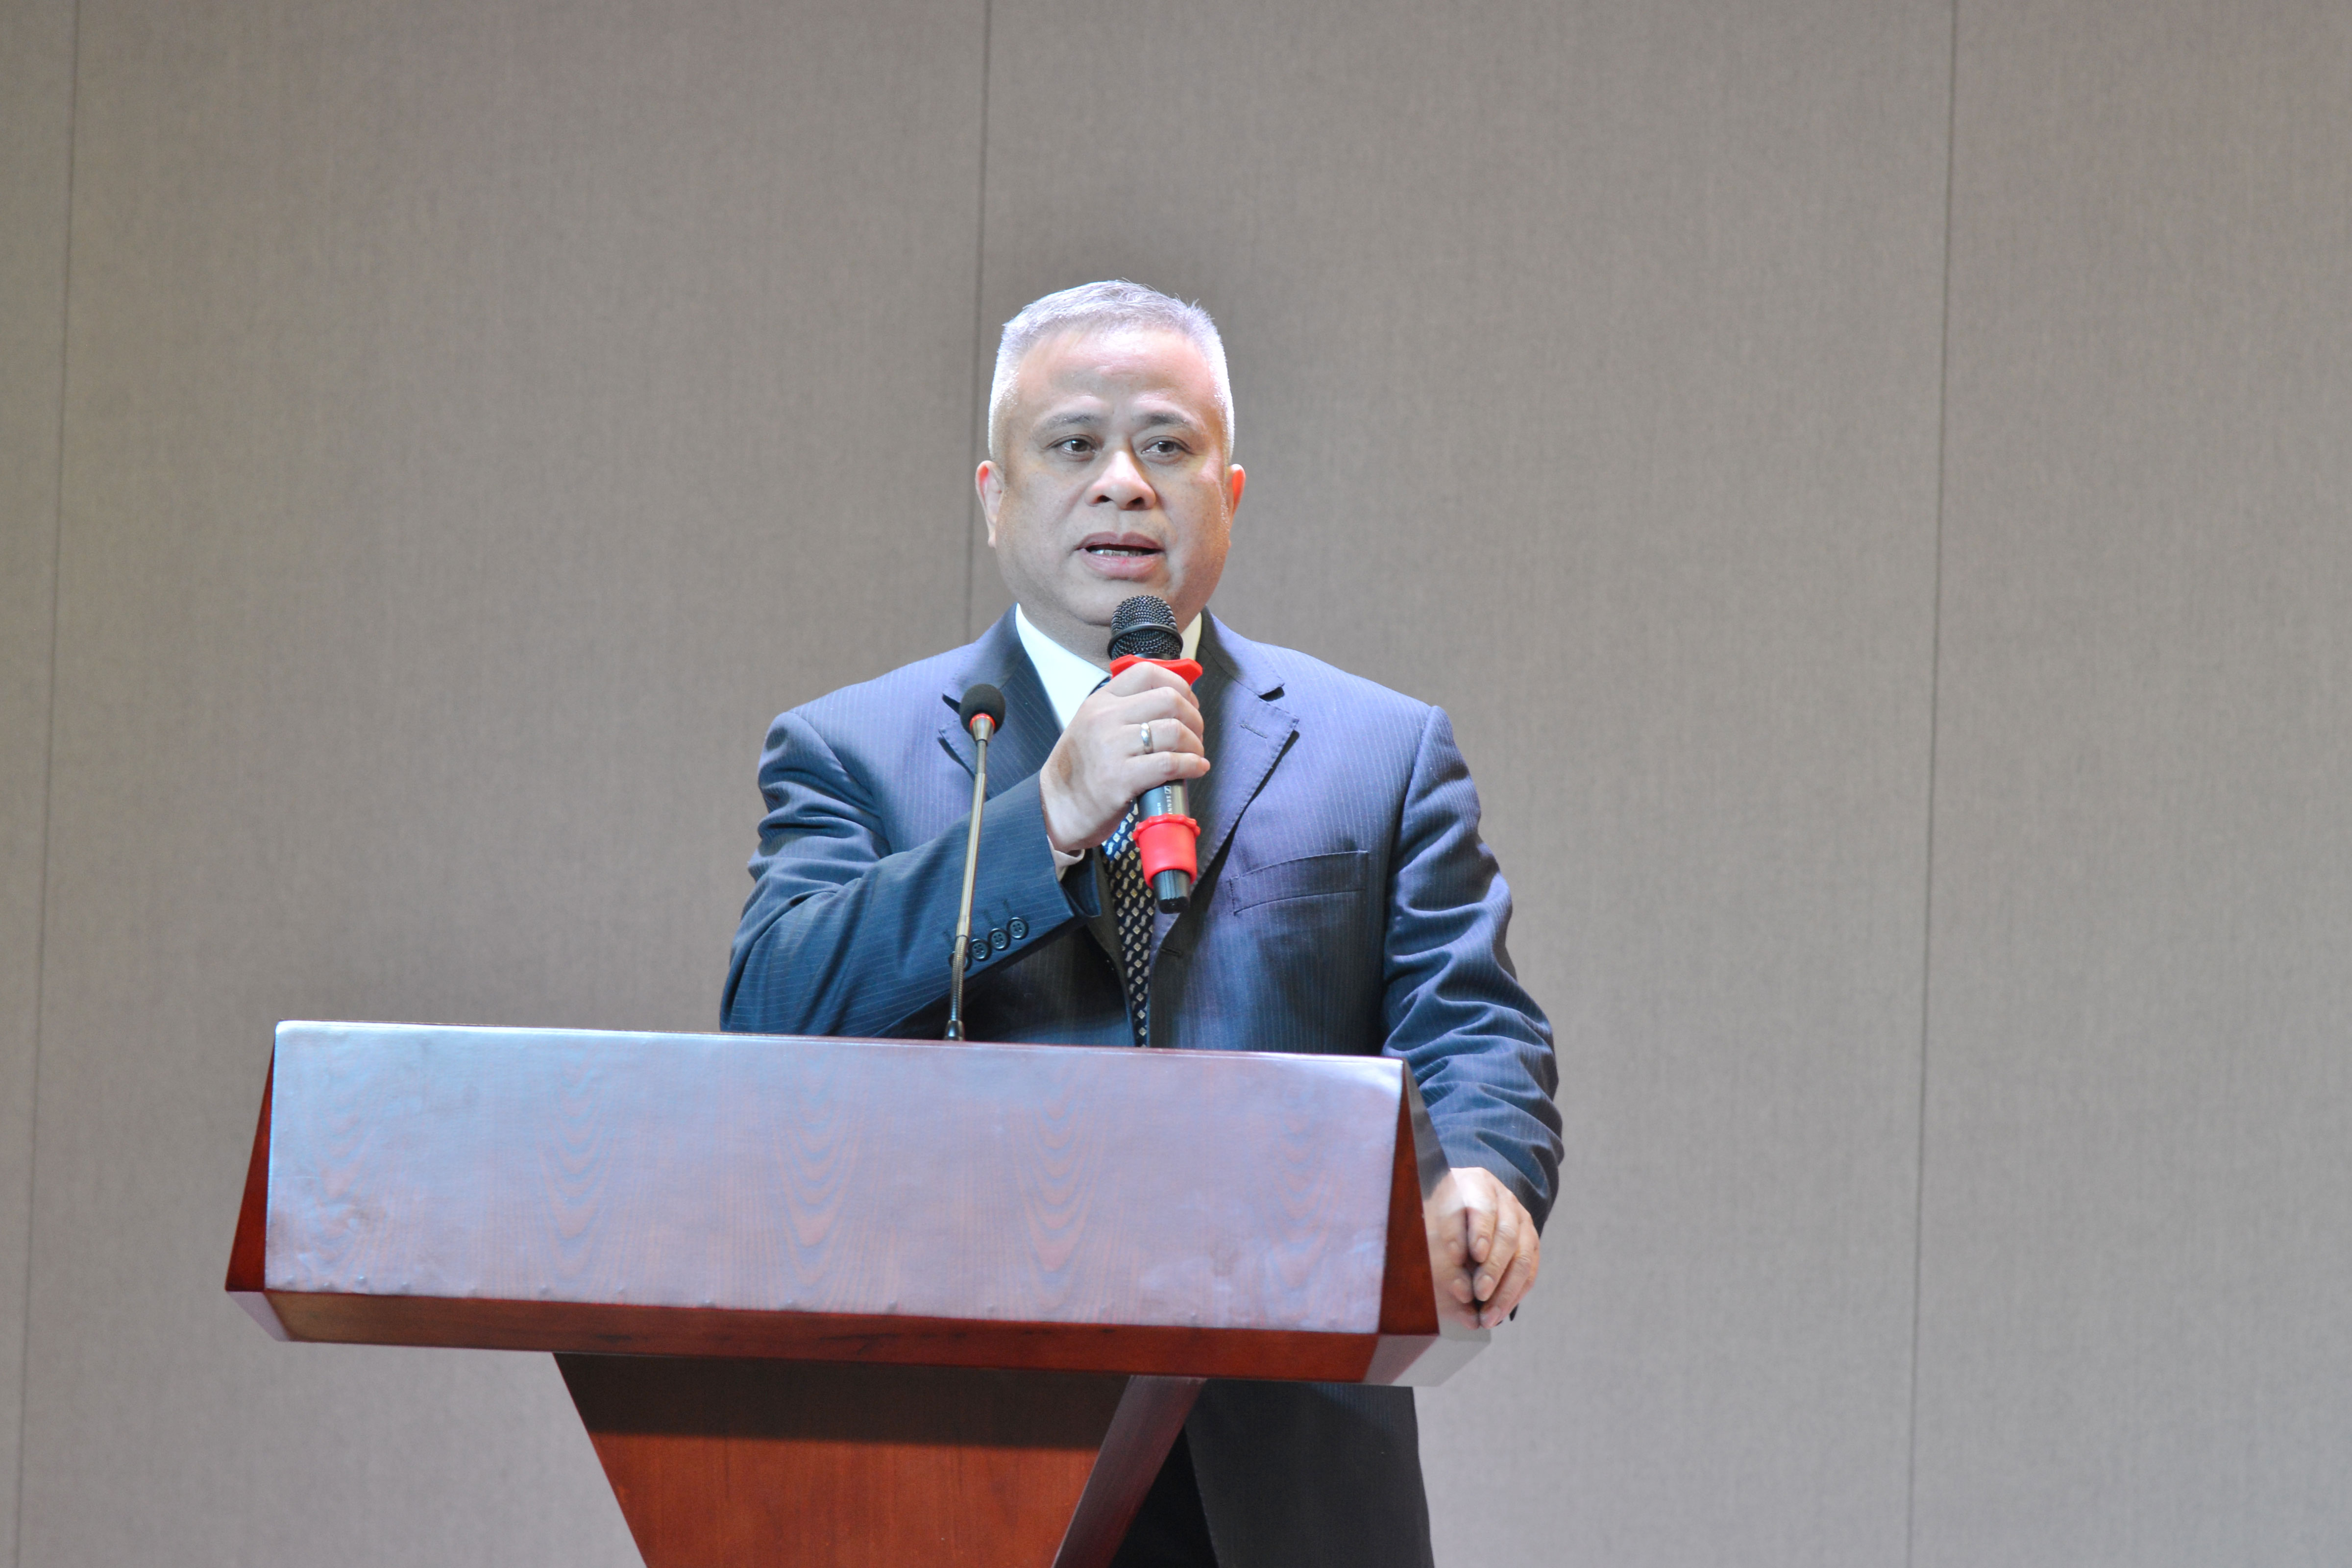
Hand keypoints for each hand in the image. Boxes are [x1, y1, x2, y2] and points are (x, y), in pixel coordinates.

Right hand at [1037, 661, 1209, 853]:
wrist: (1056, 808)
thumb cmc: (1080, 769)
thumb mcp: (1093, 725)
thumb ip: (1125, 710)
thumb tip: (1173, 702)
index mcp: (1101, 701)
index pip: (1148, 672)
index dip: (1179, 685)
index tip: (1188, 703)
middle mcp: (1105, 718)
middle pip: (1169, 700)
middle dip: (1193, 717)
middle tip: (1195, 734)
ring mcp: (1112, 747)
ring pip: (1174, 731)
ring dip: (1195, 744)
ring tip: (1195, 755)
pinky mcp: (1120, 778)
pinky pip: (1169, 763)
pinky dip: (1191, 765)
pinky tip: (1196, 769)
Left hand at [1426, 1166, 1539, 1329]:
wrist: (1455, 1206)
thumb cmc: (1435, 1216)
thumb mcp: (1430, 1223)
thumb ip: (1441, 1251)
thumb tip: (1462, 1291)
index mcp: (1474, 1183)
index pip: (1479, 1207)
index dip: (1476, 1232)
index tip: (1465, 1256)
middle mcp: (1502, 1197)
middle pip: (1505, 1233)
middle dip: (1492, 1268)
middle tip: (1478, 1292)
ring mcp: (1520, 1218)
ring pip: (1522, 1255)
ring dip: (1506, 1289)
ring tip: (1488, 1315)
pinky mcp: (1530, 1239)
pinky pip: (1529, 1270)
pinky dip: (1515, 1294)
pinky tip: (1499, 1311)